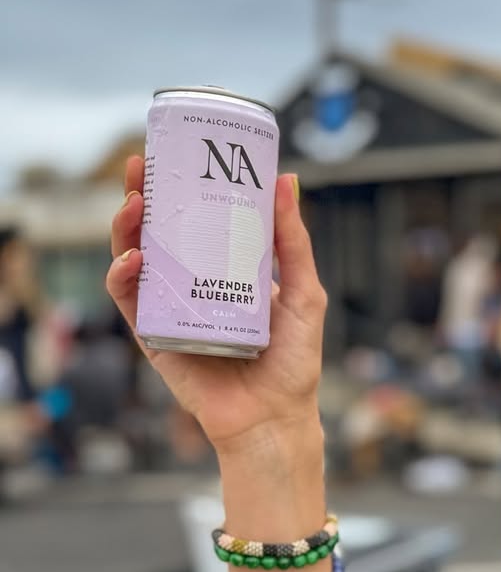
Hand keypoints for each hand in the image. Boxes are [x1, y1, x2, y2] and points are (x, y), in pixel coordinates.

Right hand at [105, 156, 327, 453]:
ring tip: (133, 205)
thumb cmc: (294, 362)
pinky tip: (132, 259)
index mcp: (226, 270)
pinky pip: (129, 302)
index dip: (179, 186)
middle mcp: (194, 285)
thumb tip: (288, 180)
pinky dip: (123, 277)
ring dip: (125, 229)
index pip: (195, 219)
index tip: (174, 152)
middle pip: (157, 233)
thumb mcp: (306, 293)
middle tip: (139, 168)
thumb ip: (294, 242)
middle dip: (141, 196)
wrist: (276, 418)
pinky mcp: (155, 338)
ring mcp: (171, 309)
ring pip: (134, 260)